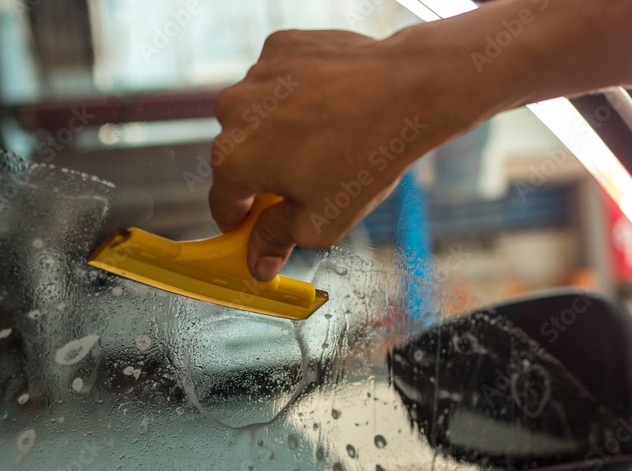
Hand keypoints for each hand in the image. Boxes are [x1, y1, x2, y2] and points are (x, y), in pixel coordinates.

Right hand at [208, 27, 477, 280]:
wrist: (408, 91)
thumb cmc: (364, 159)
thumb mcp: (320, 223)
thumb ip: (276, 241)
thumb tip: (258, 262)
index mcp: (232, 160)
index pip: (223, 204)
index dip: (243, 224)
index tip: (265, 226)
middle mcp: (232, 112)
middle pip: (238, 156)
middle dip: (265, 172)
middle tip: (309, 181)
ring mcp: (256, 74)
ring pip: (257, 115)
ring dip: (279, 130)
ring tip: (327, 138)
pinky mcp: (283, 46)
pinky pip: (279, 80)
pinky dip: (296, 94)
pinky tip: (331, 104)